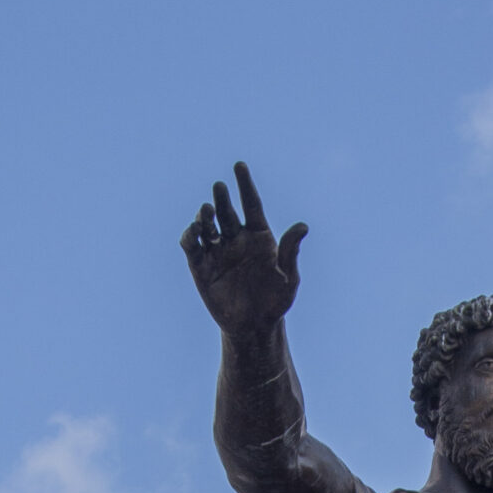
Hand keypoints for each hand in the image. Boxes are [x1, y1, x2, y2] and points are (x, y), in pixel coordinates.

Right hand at [181, 162, 307, 340]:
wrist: (254, 327)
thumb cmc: (275, 302)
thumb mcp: (289, 279)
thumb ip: (291, 252)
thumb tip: (302, 227)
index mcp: (259, 235)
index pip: (251, 203)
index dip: (245, 184)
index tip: (239, 165)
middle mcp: (236, 238)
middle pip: (227, 211)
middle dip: (222, 198)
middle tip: (220, 188)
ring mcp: (218, 251)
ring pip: (207, 225)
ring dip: (205, 215)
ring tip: (207, 212)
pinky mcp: (201, 266)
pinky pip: (191, 246)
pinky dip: (189, 236)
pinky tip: (193, 232)